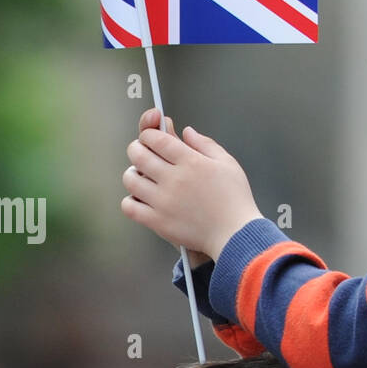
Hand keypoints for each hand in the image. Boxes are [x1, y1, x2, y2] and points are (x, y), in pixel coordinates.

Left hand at [122, 108, 263, 260]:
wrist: (237, 235)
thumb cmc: (235, 200)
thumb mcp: (227, 163)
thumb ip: (205, 143)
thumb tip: (185, 131)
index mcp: (191, 161)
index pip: (155, 138)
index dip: (148, 133)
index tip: (150, 137)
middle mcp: (175, 179)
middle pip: (138, 154)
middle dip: (136, 148)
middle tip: (140, 152)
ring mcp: (164, 201)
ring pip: (130, 179)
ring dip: (132, 174)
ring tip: (139, 176)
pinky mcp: (158, 222)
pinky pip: (130, 206)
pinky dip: (130, 201)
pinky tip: (140, 199)